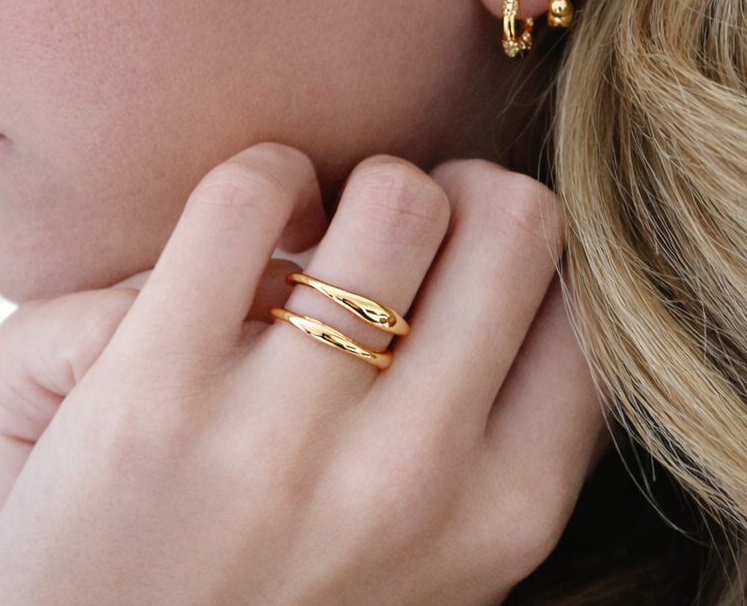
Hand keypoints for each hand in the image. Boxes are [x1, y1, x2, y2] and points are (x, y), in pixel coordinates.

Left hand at [0, 145, 605, 605]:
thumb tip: (513, 263)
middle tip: (398, 232)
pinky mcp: (154, 397)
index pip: (592, 307)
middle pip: (517, 219)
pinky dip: (259, 182)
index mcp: (504, 514)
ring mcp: (285, 441)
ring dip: (360, 190)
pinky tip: (245, 235)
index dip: (525, 257)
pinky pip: (249, 195)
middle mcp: (415, 478)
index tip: (467, 262)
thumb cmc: (288, 593)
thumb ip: (512, 424)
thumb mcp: (450, 554)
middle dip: (462, 197)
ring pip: (398, 195)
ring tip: (319, 235)